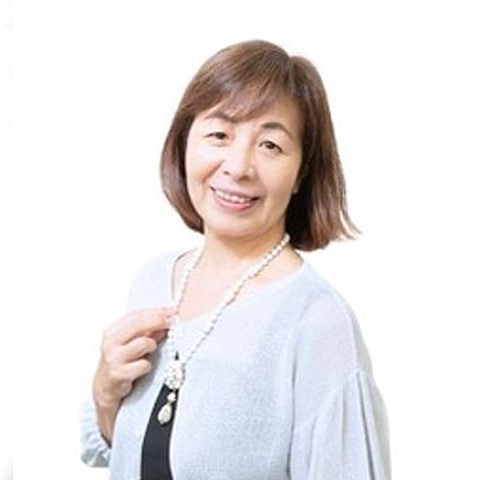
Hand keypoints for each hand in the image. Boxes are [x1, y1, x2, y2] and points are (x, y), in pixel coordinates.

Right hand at [92, 306, 173, 443]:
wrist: (104, 389)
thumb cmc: (120, 363)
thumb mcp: (131, 344)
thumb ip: (148, 332)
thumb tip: (167, 319)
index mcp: (113, 331)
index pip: (137, 314)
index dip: (157, 311)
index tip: (173, 310)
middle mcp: (111, 342)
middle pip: (140, 323)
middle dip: (160, 320)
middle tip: (173, 321)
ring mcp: (113, 358)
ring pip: (144, 343)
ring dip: (151, 347)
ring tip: (148, 352)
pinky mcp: (118, 374)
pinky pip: (143, 364)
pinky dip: (147, 366)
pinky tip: (143, 368)